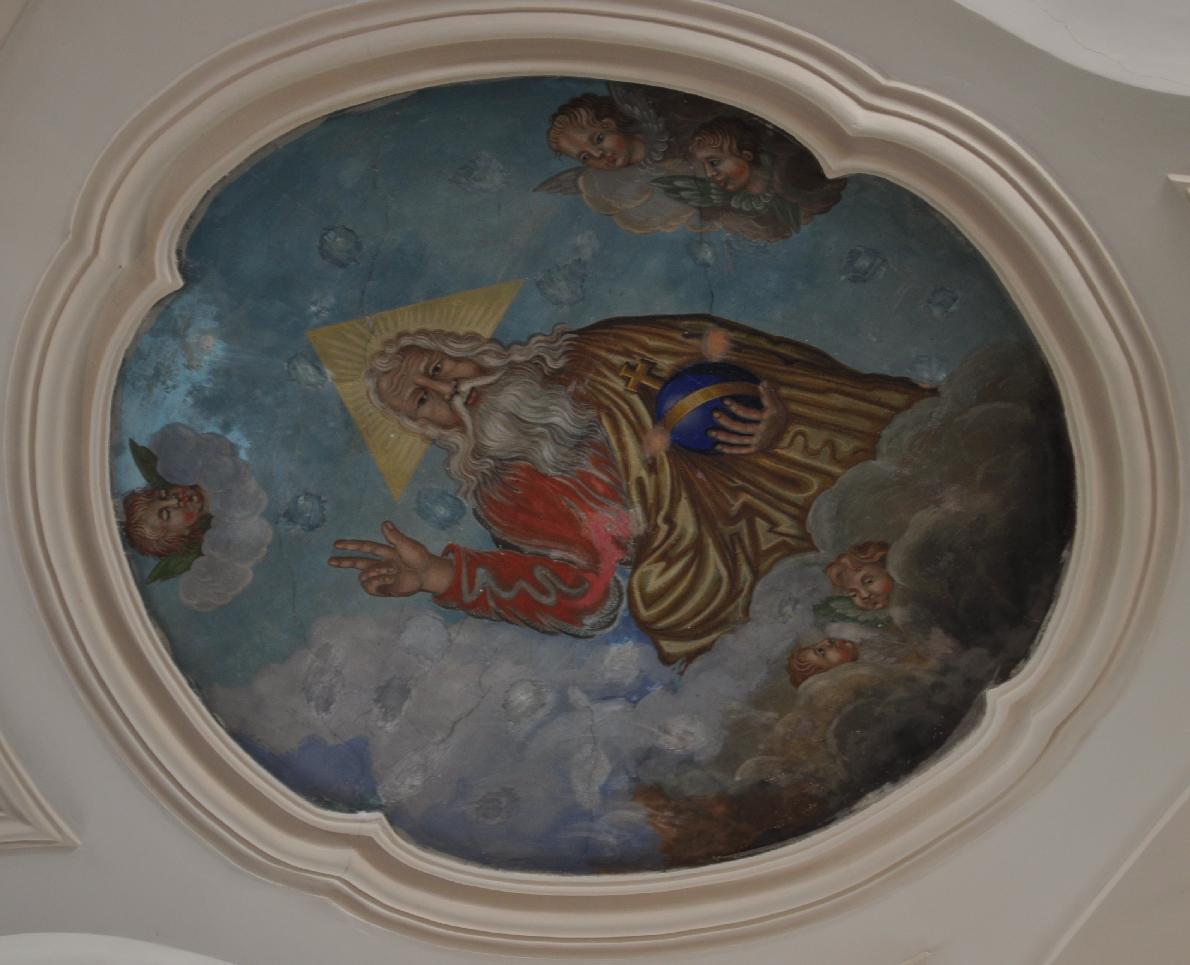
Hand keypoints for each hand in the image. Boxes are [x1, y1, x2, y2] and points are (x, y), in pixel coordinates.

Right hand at [328, 521, 451, 596]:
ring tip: (391, 573)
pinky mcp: (384, 588)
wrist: (427, 573)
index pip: (365, 547)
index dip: (351, 545)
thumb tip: (384, 522)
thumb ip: (394, 536)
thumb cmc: (419, 557)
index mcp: (385, 551)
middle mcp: (381, 563)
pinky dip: (378, 583)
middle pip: (358, 562)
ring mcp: (382, 576)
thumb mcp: (407, 544)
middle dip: (344, 561)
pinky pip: (371, 587)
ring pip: (365, 576)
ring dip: (375, 573)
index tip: (336, 544)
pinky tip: (389, 581)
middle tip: (330, 561)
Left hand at [709, 382, 788, 453]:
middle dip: (726, 421)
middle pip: (741, 427)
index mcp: (767, 418)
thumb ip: (769, 393)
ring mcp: (759, 441)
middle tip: (714, 414)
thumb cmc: (778, 413)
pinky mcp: (755, 449)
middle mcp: (763, 431)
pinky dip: (730, 449)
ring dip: (724, 436)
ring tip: (710, 432)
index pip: (749, 413)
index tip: (724, 400)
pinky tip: (717, 447)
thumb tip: (763, 382)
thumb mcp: (777, 402)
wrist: (788, 433)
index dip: (736, 407)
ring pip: (738, 439)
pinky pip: (741, 450)